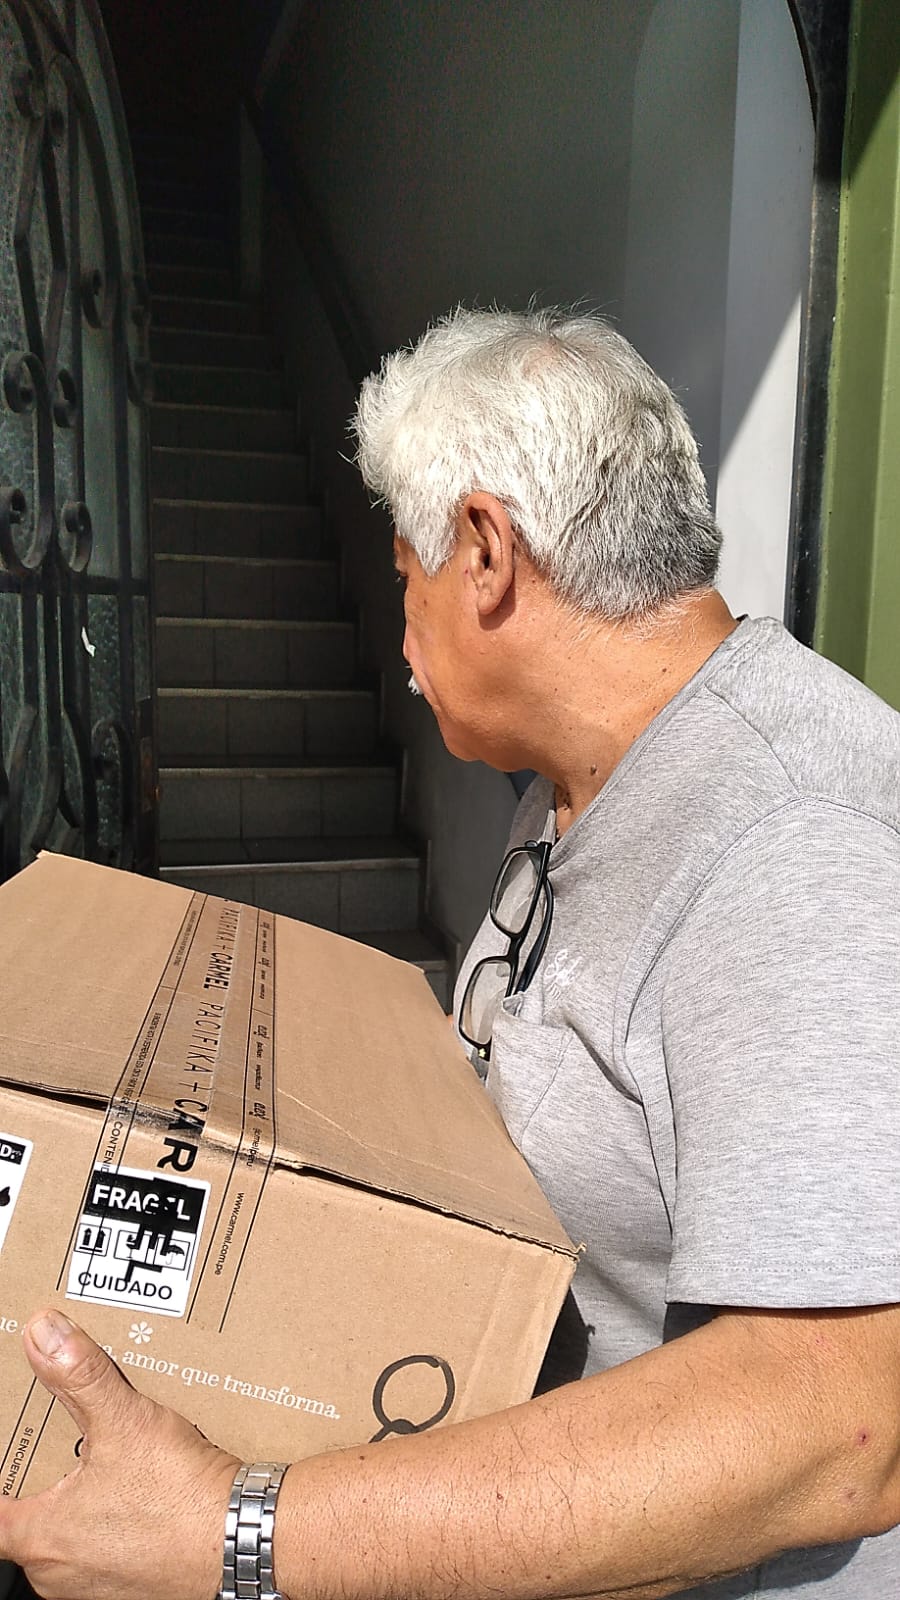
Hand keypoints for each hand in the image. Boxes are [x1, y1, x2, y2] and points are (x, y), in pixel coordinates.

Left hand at [0, 1310, 239, 1599]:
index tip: (10, 1452)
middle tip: (60, 1440)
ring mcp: (93, 1585)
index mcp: (42, 1538)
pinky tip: (136, 1483)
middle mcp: (59, 1572)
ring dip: (77, 1498)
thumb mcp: (125, 1421)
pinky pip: (102, 1548)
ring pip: (67, 1535)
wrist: (243, 1536)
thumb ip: (78, 1375)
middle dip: (41, 1479)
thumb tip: (44, 1335)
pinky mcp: (128, 1584)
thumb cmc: (181, 1497)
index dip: (1, 1479)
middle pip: (28, 1521)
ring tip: (101, 1454)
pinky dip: (109, 1516)